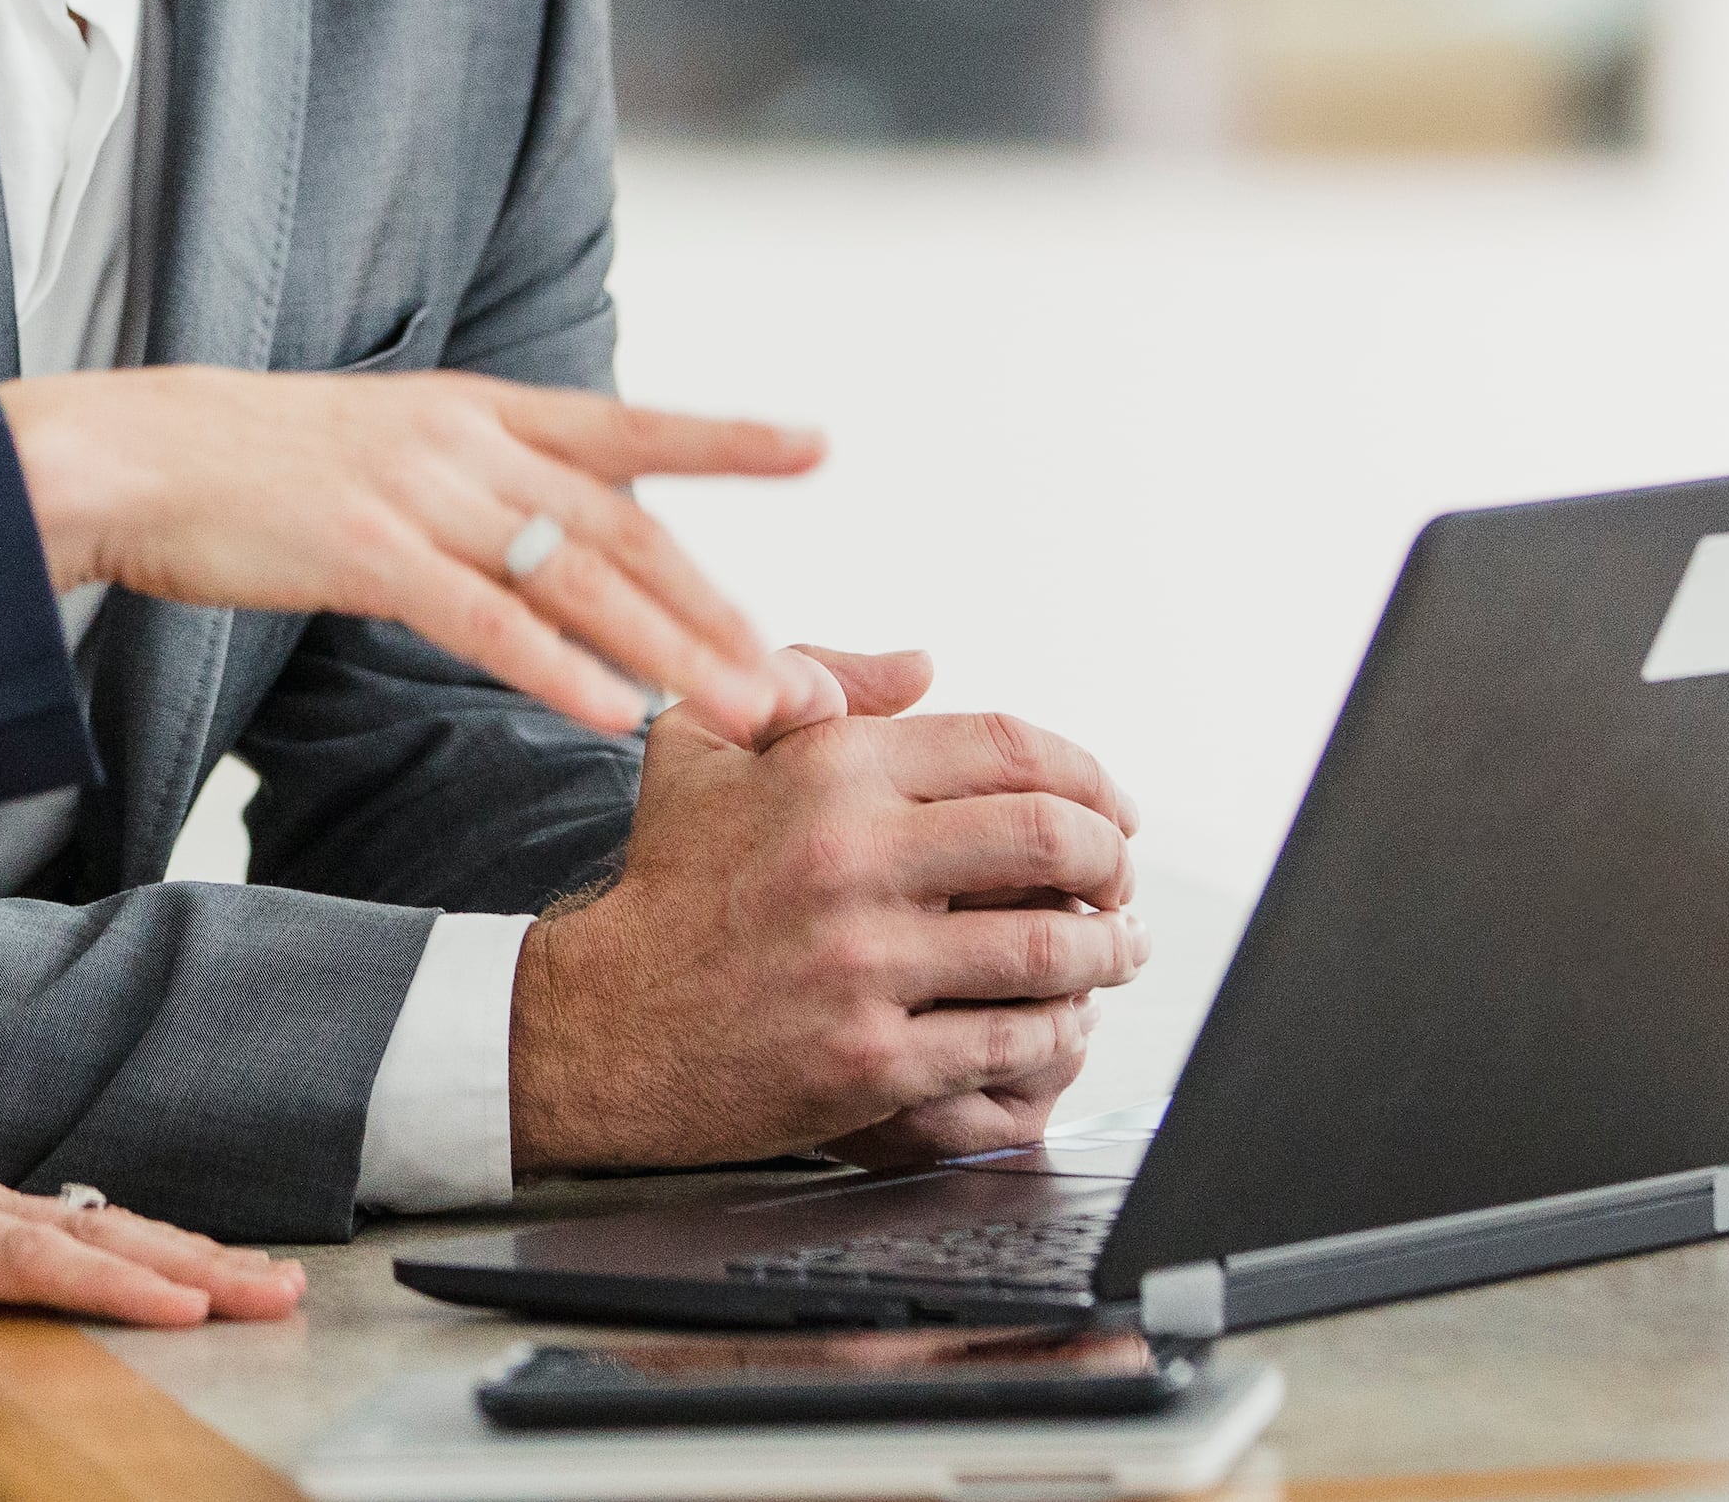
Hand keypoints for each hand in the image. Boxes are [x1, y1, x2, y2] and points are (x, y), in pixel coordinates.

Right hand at [0, 368, 823, 742]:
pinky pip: (486, 620)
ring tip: (749, 711)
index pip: (626, 426)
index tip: (816, 443)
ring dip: (673, 653)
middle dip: (718, 607)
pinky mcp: (367, 550)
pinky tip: (615, 717)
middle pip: (626, 526)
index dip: (723, 436)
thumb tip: (544, 524)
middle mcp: (467, 441)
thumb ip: (468, 477)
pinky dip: (559, 670)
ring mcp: (420, 492)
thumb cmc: (249, 468)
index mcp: (476, 409)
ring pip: (580, 579)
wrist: (129, 453)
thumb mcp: (381, 445)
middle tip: (799, 674)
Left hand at [0, 1106, 303, 1501]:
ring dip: (177, 1251)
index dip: (105, 1281)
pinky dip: (133, 1253)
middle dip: (186, 1259)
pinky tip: (179, 1277)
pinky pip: (64, 1236)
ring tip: (261, 1282)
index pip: (19, 1252)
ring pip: (88, 1225)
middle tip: (273, 1290)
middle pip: (83, 1229)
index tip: (186, 1304)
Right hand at [507, 646, 1146, 1172]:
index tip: (1112, 806)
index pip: (1011, 747)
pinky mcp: (870, 1061)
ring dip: (1110, 949)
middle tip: (1126, 878)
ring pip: (1048, 946)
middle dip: (1116, 859)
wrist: (602, 1023)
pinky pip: (1008, 1040)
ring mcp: (865, 965)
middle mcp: (853, 857)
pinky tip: (1064, 1020)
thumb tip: (925, 667)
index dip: (1089, 773)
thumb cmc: (665, 880)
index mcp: (831, 768)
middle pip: (1052, 837)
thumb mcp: (707, 742)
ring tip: (1120, 949)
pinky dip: (1059, 1029)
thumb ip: (810, 674)